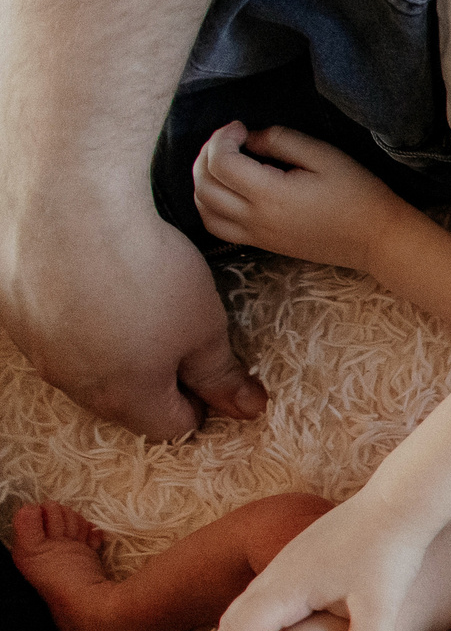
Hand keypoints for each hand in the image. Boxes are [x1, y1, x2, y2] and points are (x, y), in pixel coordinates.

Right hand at [0, 184, 266, 438]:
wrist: (72, 203)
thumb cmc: (147, 267)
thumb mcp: (204, 326)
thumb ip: (222, 375)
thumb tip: (248, 408)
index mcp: (126, 397)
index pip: (172, 427)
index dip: (201, 402)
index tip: (210, 371)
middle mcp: (73, 384)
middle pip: (124, 403)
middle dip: (156, 382)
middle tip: (177, 336)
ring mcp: (36, 350)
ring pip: (85, 370)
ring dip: (113, 352)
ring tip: (135, 305)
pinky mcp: (11, 313)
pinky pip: (52, 333)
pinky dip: (76, 321)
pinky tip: (93, 286)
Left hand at [190, 123, 411, 270]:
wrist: (377, 240)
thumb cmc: (358, 194)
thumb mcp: (324, 156)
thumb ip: (281, 141)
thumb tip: (251, 139)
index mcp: (271, 195)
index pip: (221, 162)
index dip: (222, 137)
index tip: (240, 127)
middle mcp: (256, 219)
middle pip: (205, 185)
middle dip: (206, 155)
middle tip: (227, 140)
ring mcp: (257, 235)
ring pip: (204, 208)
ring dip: (202, 181)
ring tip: (220, 163)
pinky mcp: (262, 244)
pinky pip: (217, 227)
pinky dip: (209, 205)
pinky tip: (224, 190)